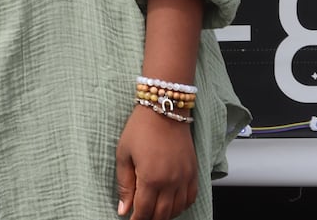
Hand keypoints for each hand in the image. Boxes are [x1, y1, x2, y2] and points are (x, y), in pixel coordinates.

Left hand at [115, 104, 198, 219]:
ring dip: (165, 215)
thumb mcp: (124, 154)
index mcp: (151, 178)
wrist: (164, 108)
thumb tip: (123, 208)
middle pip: (162, 214)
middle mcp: (171, 182)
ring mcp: (184, 177)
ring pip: (177, 209)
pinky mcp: (193, 171)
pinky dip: (181, 206)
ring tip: (154, 212)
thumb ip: (124, 184)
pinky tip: (172, 204)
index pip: (144, 211)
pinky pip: (191, 198)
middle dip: (149, 219)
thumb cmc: (141, 127)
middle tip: (141, 216)